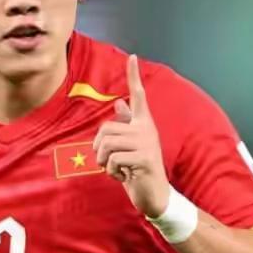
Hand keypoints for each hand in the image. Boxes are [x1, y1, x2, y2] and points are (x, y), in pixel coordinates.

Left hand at [92, 54, 170, 218]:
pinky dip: (112, 172)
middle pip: (105, 129)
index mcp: (143, 123)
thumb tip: (119, 103)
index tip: (132, 56)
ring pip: (107, 144)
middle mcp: (146, 129)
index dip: (134, 76)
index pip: (138, 95)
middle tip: (108, 162)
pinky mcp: (145, 158)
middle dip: (98, 149)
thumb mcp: (131, 145)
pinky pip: (113, 159)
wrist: (154, 195)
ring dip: (103, 162)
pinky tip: (124, 176)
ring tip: (115, 169)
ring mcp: (147, 143)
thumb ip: (127, 124)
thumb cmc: (139, 169)